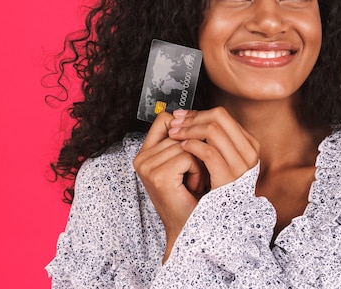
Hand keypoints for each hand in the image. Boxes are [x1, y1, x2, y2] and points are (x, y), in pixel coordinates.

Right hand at [133, 111, 208, 261]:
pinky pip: (189, 157)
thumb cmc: (192, 194)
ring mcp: (147, 167)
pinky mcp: (158, 175)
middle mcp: (141, 158)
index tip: (194, 148)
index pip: (166, 119)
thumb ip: (183, 139)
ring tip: (194, 182)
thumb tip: (196, 114)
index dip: (186, 129)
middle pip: (180, 132)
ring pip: (187, 144)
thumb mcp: (185, 162)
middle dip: (196, 151)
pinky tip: (193, 187)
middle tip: (194, 176)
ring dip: (200, 163)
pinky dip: (199, 172)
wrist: (189, 226)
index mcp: (144, 152)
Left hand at [167, 107, 259, 189]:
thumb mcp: (217, 162)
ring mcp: (241, 166)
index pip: (223, 116)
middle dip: (192, 117)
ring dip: (189, 129)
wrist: (211, 226)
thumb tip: (190, 118)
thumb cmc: (210, 194)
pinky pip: (209, 152)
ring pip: (213, 130)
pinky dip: (193, 146)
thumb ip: (212, 141)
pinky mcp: (228, 178)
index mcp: (249, 146)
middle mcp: (249, 153)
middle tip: (174, 123)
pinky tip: (182, 148)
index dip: (198, 113)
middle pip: (219, 117)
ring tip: (175, 135)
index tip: (181, 116)